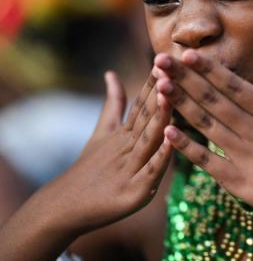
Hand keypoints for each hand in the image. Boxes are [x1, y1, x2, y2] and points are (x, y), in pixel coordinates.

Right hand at [44, 72, 172, 232]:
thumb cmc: (89, 168)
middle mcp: (128, 147)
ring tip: (169, 94)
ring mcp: (131, 168)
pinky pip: (150, 172)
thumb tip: (111, 73)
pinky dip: (161, 157)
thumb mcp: (102, 133)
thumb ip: (113, 104)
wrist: (64, 208)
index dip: (153, 82)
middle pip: (146, 116)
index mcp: (125, 133)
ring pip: (148, 138)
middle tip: (169, 67)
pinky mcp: (135, 192)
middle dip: (159, 92)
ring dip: (160, 117)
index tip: (165, 59)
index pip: (142, 103)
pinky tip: (172, 142)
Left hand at [154, 46, 252, 220]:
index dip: (209, 69)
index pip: (235, 86)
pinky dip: (187, 148)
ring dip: (181, 105)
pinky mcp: (238, 181)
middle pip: (214, 100)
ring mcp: (244, 156)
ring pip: (207, 126)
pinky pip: (208, 162)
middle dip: (186, 78)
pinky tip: (167, 132)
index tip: (187, 53)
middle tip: (161, 60)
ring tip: (159, 86)